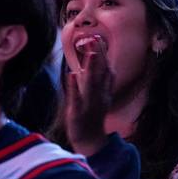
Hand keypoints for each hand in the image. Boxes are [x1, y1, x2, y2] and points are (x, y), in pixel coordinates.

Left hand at [66, 36, 112, 156]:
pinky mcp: (78, 113)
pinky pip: (76, 98)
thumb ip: (97, 78)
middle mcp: (99, 95)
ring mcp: (89, 104)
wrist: (91, 140)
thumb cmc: (92, 115)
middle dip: (98, 55)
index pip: (106, 69)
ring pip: (91, 84)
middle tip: (94, 38)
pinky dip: (74, 87)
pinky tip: (72, 74)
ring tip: (91, 53)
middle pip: (100, 73)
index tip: (98, 37)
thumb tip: (96, 58)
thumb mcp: (99, 95)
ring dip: (92, 68)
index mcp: (104, 91)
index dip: (103, 53)